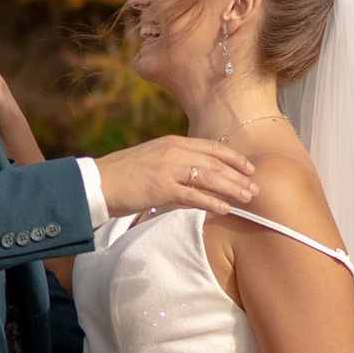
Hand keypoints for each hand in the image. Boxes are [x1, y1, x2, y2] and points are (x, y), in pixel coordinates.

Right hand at [98, 135, 258, 218]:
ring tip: (247, 199)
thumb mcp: (152, 159)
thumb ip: (174, 162)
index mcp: (171, 143)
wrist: (97, 182)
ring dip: (232, 189)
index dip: (233, 158)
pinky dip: (212, 202)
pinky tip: (225, 209)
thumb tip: (194, 173)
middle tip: (256, 188)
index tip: (249, 168)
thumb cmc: (123, 174)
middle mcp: (173, 152)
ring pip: (209, 178)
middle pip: (215, 163)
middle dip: (238, 176)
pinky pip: (193, 196)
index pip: (211, 147)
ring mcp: (167, 170)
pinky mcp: (161, 189)